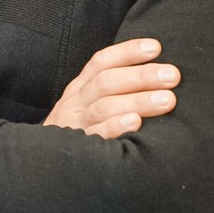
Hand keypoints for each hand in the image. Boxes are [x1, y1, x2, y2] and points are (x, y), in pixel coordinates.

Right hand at [43, 39, 179, 138]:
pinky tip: (136, 122)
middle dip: (142, 76)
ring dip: (138, 100)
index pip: (101, 62)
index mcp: (79, 87)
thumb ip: (111, 89)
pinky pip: (97, 135)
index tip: (156, 47)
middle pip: (107, 82)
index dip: (127, 52)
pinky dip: (116, 126)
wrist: (41, 165)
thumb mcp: (85, 104)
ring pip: (104, 106)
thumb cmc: (79, 129)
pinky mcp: (78, 150)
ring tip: (167, 100)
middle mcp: (75, 102)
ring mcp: (75, 125)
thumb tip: (155, 74)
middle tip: (172, 76)